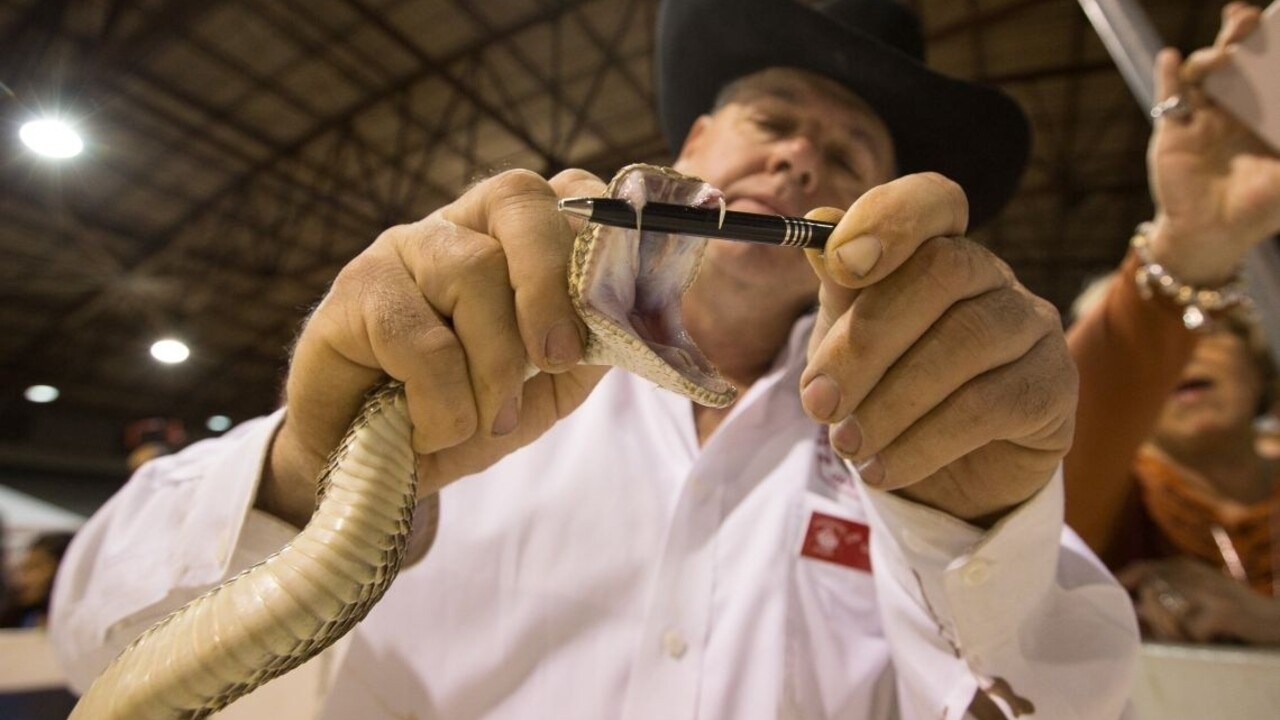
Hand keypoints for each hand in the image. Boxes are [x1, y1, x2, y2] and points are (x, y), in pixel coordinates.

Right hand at [260, 169, 610, 527]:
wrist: (378, 466)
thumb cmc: (465, 414)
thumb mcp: (548, 386)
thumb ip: (593, 341)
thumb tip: (638, 314)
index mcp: (513, 238)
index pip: (568, 193)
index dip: (599, 237)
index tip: (612, 311)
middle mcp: (458, 226)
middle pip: (518, 201)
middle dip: (550, 285)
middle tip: (556, 360)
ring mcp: (401, 247)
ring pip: (473, 272)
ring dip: (494, 367)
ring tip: (487, 419)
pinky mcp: (355, 289)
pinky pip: (423, 340)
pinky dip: (442, 402)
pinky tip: (430, 429)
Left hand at [800, 173, 1076, 525]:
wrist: (939, 481)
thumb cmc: (885, 393)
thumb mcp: (845, 344)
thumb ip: (839, 290)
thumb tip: (816, 222)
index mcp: (937, 250)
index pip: (933, 201)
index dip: (890, 219)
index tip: (841, 262)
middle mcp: (993, 277)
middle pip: (942, 272)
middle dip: (867, 341)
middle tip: (818, 402)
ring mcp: (1033, 326)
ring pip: (966, 341)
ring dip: (891, 402)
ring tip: (847, 446)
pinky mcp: (1055, 387)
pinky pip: (990, 404)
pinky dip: (924, 441)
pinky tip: (884, 468)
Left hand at [1118, 556, 1279, 644]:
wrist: (1279, 626)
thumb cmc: (1234, 621)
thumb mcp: (1196, 602)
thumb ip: (1164, 602)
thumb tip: (1132, 609)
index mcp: (1185, 567)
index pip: (1141, 570)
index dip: (1123, 585)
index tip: (1111, 601)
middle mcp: (1194, 571)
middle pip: (1148, 594)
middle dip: (1155, 620)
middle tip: (1179, 636)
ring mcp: (1208, 589)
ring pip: (1165, 612)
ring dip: (1175, 633)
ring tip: (1197, 638)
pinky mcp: (1222, 609)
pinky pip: (1189, 631)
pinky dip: (1198, 642)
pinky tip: (1215, 640)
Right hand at [1147, 1, 1279, 285]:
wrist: (1211, 237)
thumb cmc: (1256, 209)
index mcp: (1263, 116)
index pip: (1268, 70)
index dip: (1271, 43)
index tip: (1278, 23)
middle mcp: (1231, 111)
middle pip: (1234, 60)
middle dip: (1240, 33)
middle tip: (1246, 18)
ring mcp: (1200, 119)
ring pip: (1201, 73)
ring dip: (1210, 57)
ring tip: (1223, 58)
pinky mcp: (1172, 131)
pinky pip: (1168, 95)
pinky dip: (1168, 74)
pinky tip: (1172, 58)